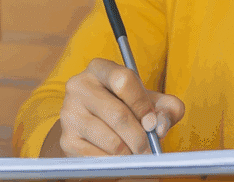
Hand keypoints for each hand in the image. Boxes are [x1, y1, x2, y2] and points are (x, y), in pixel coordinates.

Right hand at [54, 57, 184, 155]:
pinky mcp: (66, 140)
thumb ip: (167, 107)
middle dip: (140, 137)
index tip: (152, 122)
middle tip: (149, 150)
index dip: (143, 104)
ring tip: (135, 153)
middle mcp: (79, 86)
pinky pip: (98, 159)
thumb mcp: (150, 101)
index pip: (123, 80)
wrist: (94, 125)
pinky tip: (120, 159)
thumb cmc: (127, 108)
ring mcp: (69, 113)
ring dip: (130, 153)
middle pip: (118, 115)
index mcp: (100, 68)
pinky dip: (115, 164)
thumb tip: (159, 126)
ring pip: (111, 141)